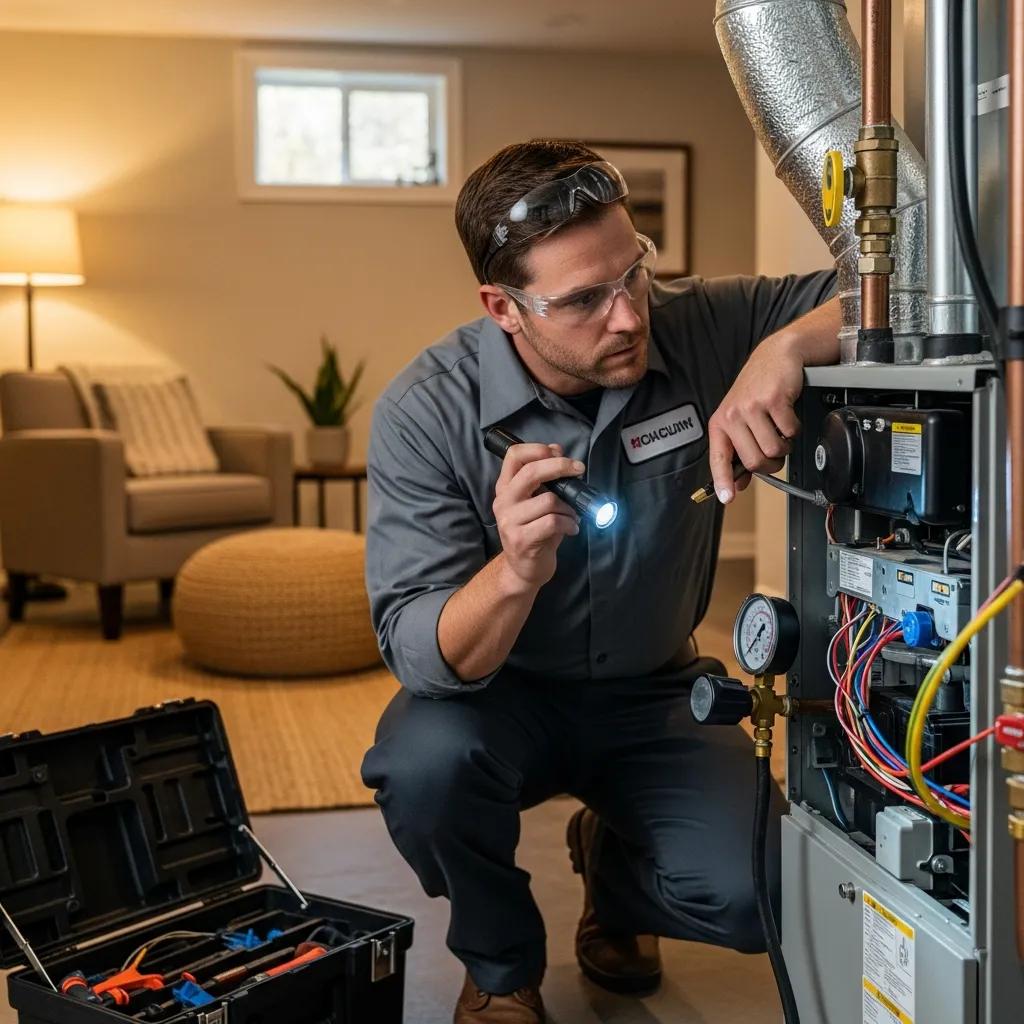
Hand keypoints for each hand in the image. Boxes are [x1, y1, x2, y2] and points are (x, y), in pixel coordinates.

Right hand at [492, 442, 581, 590]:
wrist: (524, 570)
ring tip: (573, 516)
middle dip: (560, 467)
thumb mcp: (538, 501)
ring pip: (548, 500)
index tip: (559, 453)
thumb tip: (556, 448)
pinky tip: (572, 529)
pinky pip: (553, 522)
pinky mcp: (521, 539)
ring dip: (569, 507)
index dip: (538, 449)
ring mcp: (509, 521)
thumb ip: (545, 477)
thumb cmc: (536, 532)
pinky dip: (570, 524)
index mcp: (505, 488)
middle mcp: (503, 501)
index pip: (514, 456)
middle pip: (531, 472)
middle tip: (579, 470)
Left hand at [708, 333, 803, 503]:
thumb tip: (738, 484)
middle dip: (770, 463)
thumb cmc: (759, 388)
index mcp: (721, 423)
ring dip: (784, 445)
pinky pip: (789, 431)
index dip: (723, 481)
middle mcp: (732, 415)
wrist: (777, 355)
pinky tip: (787, 414)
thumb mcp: (742, 418)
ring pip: (774, 449)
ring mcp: (752, 407)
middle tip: (775, 451)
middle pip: (754, 461)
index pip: (719, 458)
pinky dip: (794, 428)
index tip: (727, 497)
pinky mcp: (773, 400)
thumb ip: (740, 450)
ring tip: (780, 428)